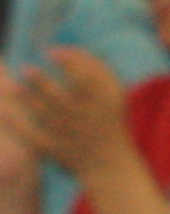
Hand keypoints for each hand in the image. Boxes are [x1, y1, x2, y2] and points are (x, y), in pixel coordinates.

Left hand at [3, 51, 137, 189]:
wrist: (110, 163)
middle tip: (26, 69)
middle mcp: (87, 118)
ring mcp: (69, 135)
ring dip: (27, 100)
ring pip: (45, 115)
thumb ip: (95, 67)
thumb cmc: (108, 119)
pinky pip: (33, 135)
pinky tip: (2, 111)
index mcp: (104, 102)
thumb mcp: (113, 91)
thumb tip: (60, 49)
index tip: (51, 52)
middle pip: (63, 99)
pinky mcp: (55, 149)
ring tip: (11, 86)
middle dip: (43, 84)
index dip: (69, 63)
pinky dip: (17, 124)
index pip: (88, 80)